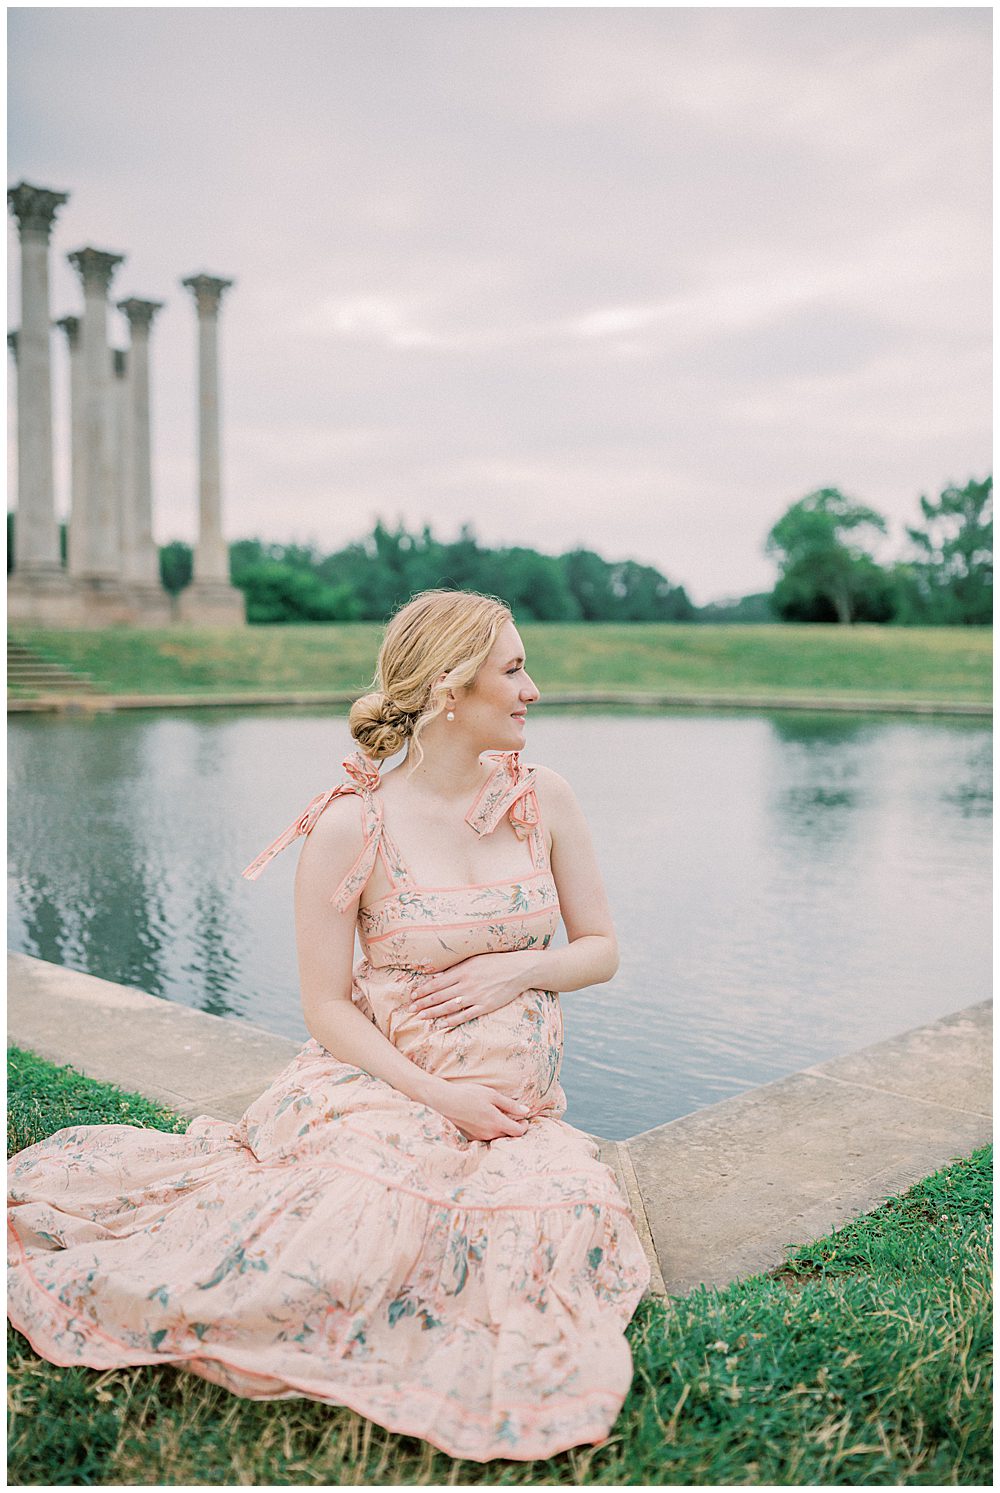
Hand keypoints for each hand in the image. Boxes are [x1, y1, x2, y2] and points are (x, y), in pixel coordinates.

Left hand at [410, 951, 535, 1028]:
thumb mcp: (473, 960)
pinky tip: (441, 1024)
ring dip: (433, 1012)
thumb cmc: (495, 962)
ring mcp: (476, 997)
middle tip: (411, 1009)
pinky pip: (465, 1015)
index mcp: (463, 971)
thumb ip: (456, 969)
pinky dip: (452, 1020)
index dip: (423, 990)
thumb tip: (438, 976)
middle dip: (423, 1003)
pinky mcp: (485, 1006)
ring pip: (449, 1007)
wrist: (518, 970)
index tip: (413, 995)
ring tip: (421, 1017)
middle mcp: (467, 984)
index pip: (437, 983)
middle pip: (440, 996)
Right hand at [431, 1077, 531, 1141]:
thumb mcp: (492, 1095)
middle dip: (514, 1128)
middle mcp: (489, 1133)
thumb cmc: (469, 1094)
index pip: (518, 1132)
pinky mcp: (471, 1137)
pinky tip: (485, 1119)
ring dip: (502, 1129)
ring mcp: (479, 1137)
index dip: (524, 1126)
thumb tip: (526, 1111)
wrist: (445, 1101)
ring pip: (497, 1137)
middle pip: (508, 1136)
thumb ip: (510, 1105)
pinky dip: (490, 1130)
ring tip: (498, 1116)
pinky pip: (486, 1136)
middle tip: (513, 1116)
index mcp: (496, 1122)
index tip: (524, 1119)